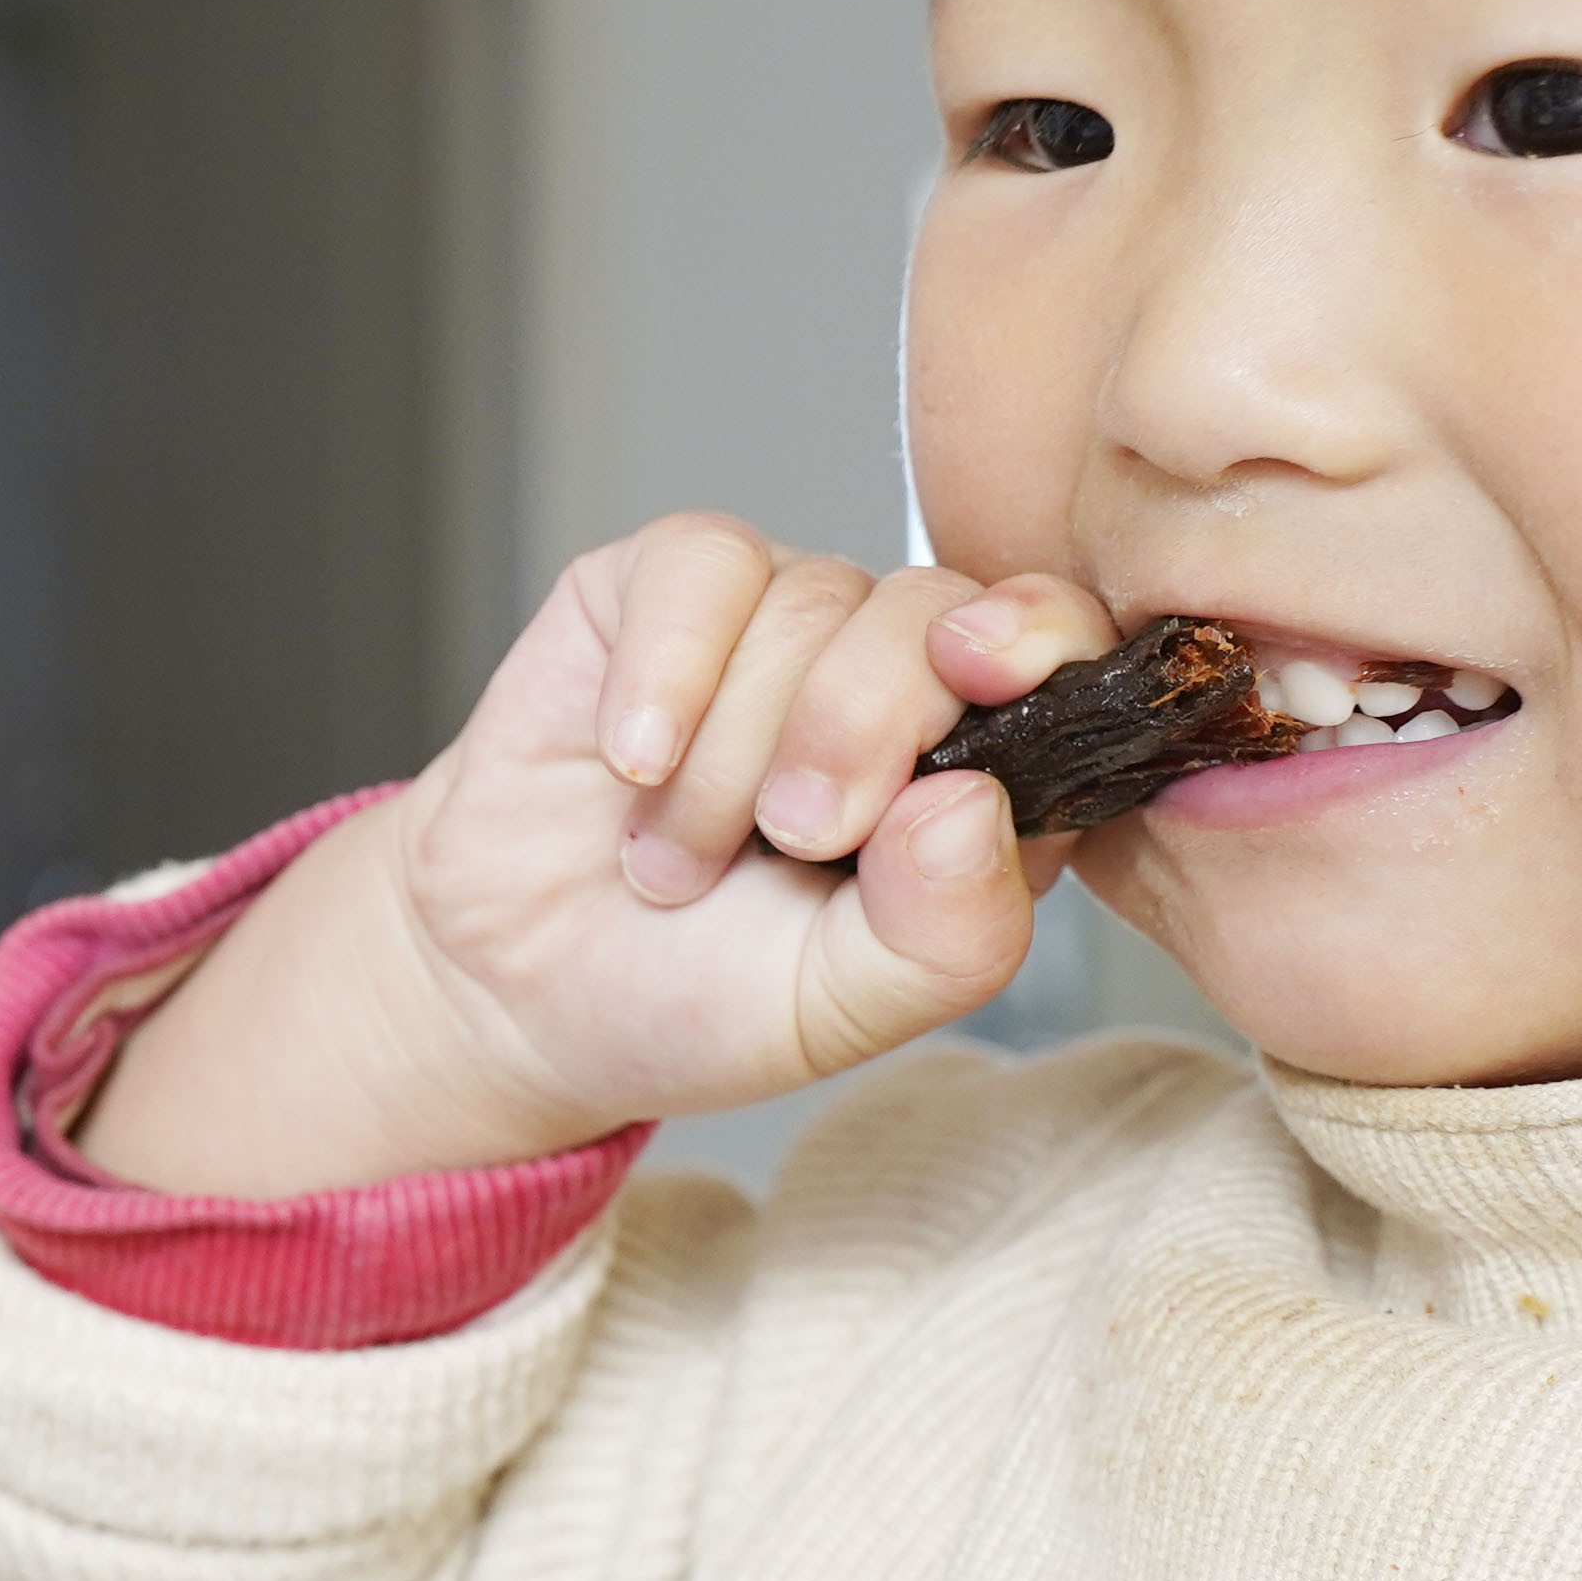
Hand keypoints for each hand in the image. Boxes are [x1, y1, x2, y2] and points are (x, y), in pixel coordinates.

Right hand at [71, 520, 1112, 1197]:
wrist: (514, 981)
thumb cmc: (697, 994)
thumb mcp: (836, 1010)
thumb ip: (940, 935)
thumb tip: (977, 808)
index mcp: (985, 769)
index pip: (1067, 659)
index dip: (1041, 645)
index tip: (983, 675)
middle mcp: (901, 673)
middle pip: (932, 617)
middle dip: (857, 731)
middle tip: (790, 840)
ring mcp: (788, 617)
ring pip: (808, 605)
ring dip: (728, 757)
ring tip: (674, 858)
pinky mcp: (671, 584)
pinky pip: (701, 570)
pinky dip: (665, 674)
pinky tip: (631, 760)